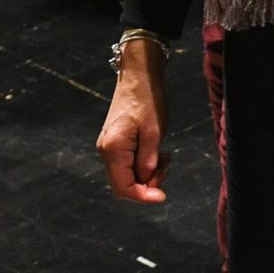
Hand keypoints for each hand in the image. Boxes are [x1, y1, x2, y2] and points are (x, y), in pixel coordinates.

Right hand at [96, 40, 170, 203]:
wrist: (139, 75)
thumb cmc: (147, 99)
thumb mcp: (154, 131)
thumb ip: (149, 159)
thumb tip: (146, 182)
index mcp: (113, 149)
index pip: (123, 188)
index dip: (143, 196)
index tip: (163, 196)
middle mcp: (106, 151)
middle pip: (125, 184)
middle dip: (148, 183)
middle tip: (166, 166)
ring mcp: (110, 147)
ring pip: (129, 174)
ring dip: (149, 173)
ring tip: (165, 156)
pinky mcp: (117, 142)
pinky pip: (130, 163)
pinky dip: (145, 163)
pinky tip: (159, 152)